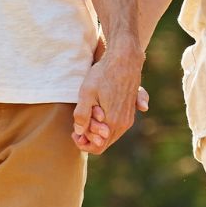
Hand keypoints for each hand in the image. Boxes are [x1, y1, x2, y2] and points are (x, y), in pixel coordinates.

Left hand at [74, 39, 145, 153]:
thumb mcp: (86, 93)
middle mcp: (124, 123)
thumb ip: (82, 115)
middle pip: (105, 143)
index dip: (83, 144)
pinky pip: (118, 126)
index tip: (74, 133)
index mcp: (113, 122)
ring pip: (111, 135)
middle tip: (77, 127)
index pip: (98, 147)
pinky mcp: (131, 110)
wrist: (124, 59)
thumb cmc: (103, 74)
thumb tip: (79, 132)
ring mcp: (129, 117)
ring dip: (98, 131)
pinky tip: (98, 112)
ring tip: (86, 117)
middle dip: (90, 138)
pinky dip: (107, 124)